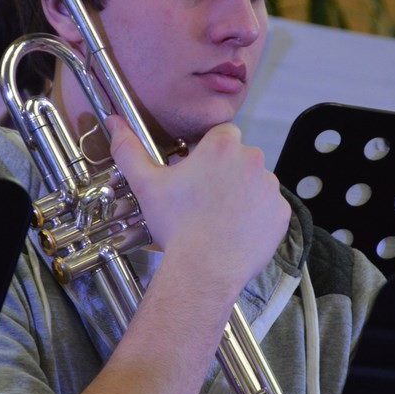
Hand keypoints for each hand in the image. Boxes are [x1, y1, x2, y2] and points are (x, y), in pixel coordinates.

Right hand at [106, 116, 289, 294]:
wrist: (203, 270)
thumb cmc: (176, 225)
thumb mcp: (146, 184)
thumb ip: (129, 149)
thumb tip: (113, 122)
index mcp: (222, 147)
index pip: (222, 134)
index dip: (209, 152)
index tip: (198, 171)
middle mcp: (252, 160)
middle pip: (241, 157)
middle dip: (227, 172)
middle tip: (206, 198)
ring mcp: (270, 188)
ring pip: (256, 182)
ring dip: (243, 193)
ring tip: (221, 218)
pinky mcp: (281, 213)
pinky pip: (270, 208)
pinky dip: (257, 216)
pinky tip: (236, 230)